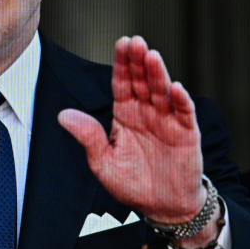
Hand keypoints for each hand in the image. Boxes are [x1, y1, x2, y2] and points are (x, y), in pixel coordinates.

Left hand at [58, 36, 203, 224]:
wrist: (161, 207)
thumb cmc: (132, 183)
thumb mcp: (102, 162)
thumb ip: (87, 137)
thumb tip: (63, 115)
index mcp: (125, 114)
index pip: (122, 83)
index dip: (121, 64)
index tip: (120, 44)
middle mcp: (146, 112)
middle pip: (142, 81)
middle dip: (138, 61)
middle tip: (135, 42)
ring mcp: (167, 121)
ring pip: (162, 92)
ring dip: (158, 74)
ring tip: (151, 56)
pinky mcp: (186, 134)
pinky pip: (183, 114)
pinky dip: (181, 101)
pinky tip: (175, 88)